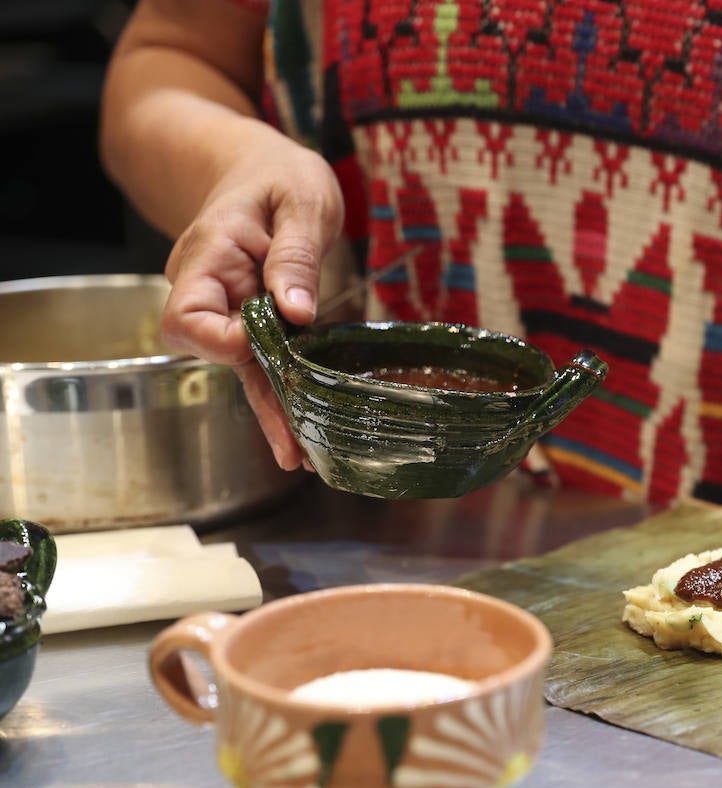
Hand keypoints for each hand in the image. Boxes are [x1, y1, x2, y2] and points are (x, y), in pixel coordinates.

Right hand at [161, 133, 343, 469]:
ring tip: (302, 458)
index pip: (189, 316)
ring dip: (274, 410)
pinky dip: (284, 394)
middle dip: (257, 398)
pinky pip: (266, 363)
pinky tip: (302, 434)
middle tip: (295, 445)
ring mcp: (230, 310)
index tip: (261, 346)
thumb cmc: (276, 174)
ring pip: (245, 369)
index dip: (221, 341)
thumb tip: (296, 311)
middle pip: (216, 355)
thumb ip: (295, 254)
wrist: (257, 166)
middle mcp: (211, 291)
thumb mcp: (300, 199)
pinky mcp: (256, 321)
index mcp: (210, 256)